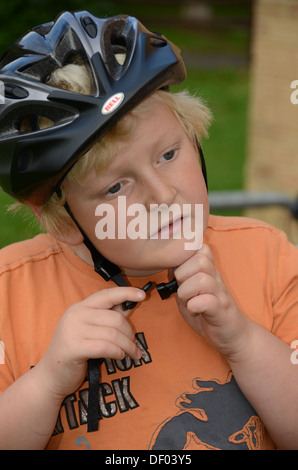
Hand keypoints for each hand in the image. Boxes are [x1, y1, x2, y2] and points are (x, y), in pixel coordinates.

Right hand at [36, 287, 144, 402]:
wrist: (50, 376)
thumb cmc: (74, 352)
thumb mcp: (88, 330)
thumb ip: (106, 318)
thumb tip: (129, 306)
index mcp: (80, 308)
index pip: (106, 294)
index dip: (126, 292)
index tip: (143, 295)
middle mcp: (76, 315)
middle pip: (115, 318)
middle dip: (130, 333)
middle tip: (133, 345)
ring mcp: (73, 331)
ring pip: (113, 334)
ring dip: (128, 346)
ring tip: (132, 354)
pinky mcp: (73, 348)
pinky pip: (105, 347)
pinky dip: (117, 352)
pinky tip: (119, 357)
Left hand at [173, 244, 248, 359]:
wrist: (233, 335)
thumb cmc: (207, 313)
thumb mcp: (189, 293)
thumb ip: (179, 279)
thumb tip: (167, 266)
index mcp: (208, 271)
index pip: (197, 248)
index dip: (182, 259)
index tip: (177, 274)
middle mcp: (216, 278)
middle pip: (199, 260)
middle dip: (182, 275)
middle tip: (181, 289)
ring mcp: (220, 293)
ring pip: (202, 279)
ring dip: (187, 292)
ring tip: (187, 301)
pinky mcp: (222, 310)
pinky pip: (207, 301)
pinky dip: (194, 306)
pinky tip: (194, 310)